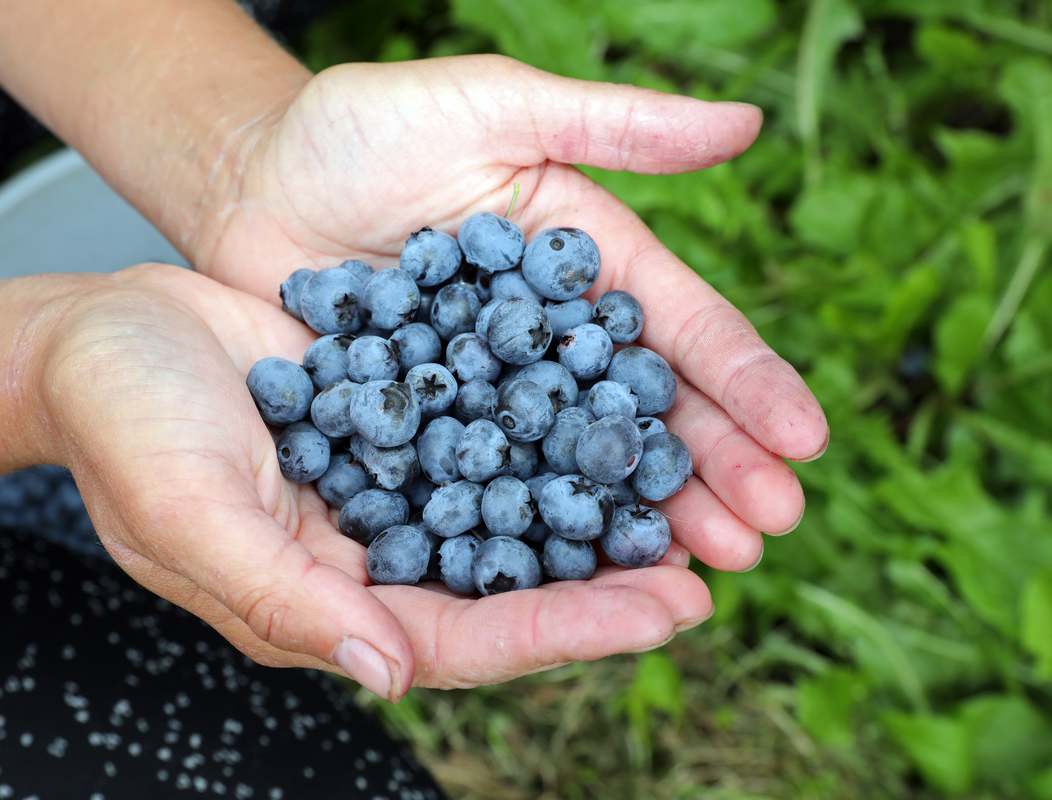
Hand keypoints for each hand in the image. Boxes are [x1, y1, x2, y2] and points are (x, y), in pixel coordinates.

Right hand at [42, 264, 710, 697]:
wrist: (97, 328)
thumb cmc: (121, 422)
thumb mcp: (186, 511)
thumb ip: (280, 597)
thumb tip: (388, 674)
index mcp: (325, 598)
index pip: (466, 636)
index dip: (565, 627)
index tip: (666, 611)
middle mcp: (370, 551)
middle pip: (510, 582)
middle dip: (609, 580)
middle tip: (712, 562)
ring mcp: (386, 482)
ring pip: (512, 509)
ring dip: (597, 505)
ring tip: (690, 494)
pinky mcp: (395, 412)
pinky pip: (487, 429)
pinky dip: (550, 425)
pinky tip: (611, 404)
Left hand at [191, 58, 826, 576]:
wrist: (245, 180)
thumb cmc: (359, 129)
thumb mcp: (487, 106)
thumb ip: (612, 125)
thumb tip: (747, 122)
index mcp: (584, 265)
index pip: (681, 326)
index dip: (745, 381)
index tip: (806, 440)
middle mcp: (552, 340)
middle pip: (645, 411)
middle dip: (714, 469)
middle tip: (769, 531)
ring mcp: (492, 395)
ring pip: (581, 464)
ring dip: (644, 517)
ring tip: (703, 569)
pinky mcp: (429, 435)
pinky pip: (491, 491)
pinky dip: (537, 535)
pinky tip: (583, 580)